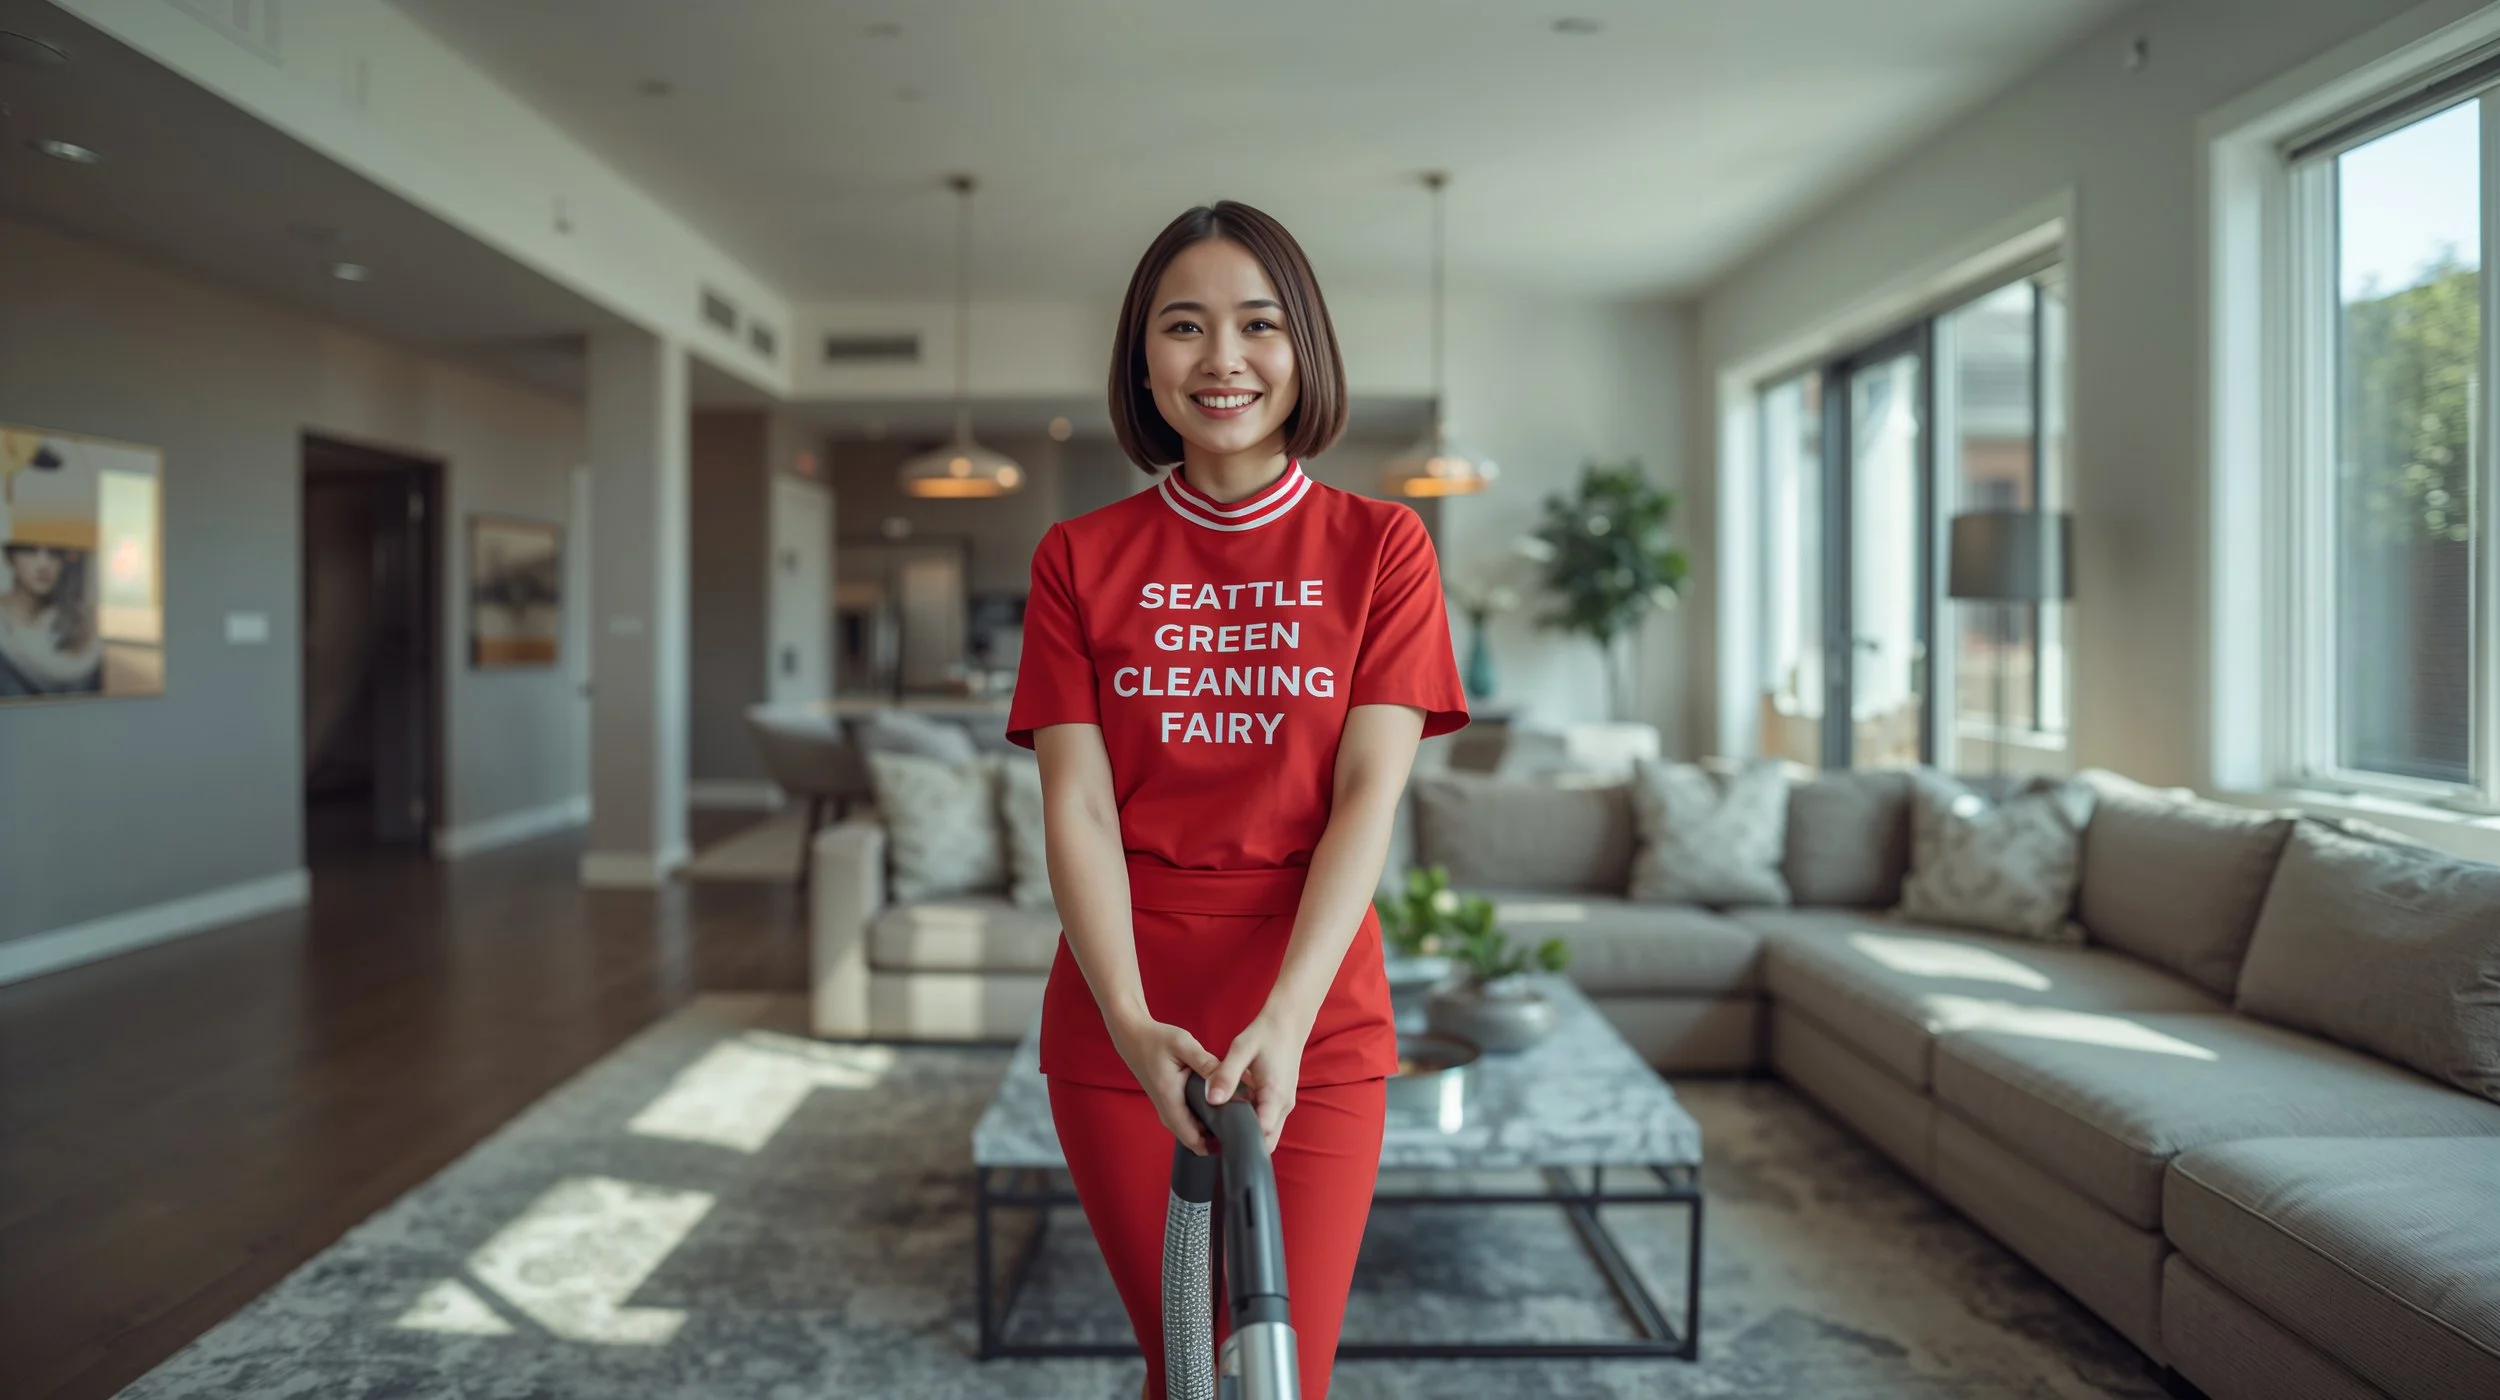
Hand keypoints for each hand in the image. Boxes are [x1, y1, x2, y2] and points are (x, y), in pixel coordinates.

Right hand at [1106, 1012, 1223, 1155]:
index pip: (1193, 1140)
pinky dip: (1205, 1121)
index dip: (1216, 1146)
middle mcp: (1167, 1112)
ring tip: (1237, 1118)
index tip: (1237, 1141)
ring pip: (1193, 1132)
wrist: (1133, 1037)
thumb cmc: (1157, 1039)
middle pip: (1195, 1140)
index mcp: (1170, 1100)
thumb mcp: (1183, 1045)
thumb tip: (1228, 1081)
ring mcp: (1167, 1110)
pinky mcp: (1170, 1105)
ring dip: (1213, 1130)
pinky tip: (1222, 1108)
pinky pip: (1190, 1122)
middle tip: (1243, 1128)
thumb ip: (1205, 1063)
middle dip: (1218, 1139)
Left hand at [1207, 1010, 1309, 1156]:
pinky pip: (1268, 1121)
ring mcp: (1285, 1104)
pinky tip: (1233, 1117)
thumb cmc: (1264, 1034)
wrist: (1288, 1023)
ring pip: (1269, 1133)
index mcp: (1275, 1096)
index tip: (1219, 1145)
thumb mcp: (1241, 1049)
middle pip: (1267, 1141)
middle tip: (1216, 1143)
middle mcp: (1284, 1106)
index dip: (1242, 1143)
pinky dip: (1254, 1125)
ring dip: (1249, 1136)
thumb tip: (1212, 1100)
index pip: (1262, 1134)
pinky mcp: (1281, 1100)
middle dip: (1245, 1146)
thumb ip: (1226, 1075)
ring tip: (1221, 1133)